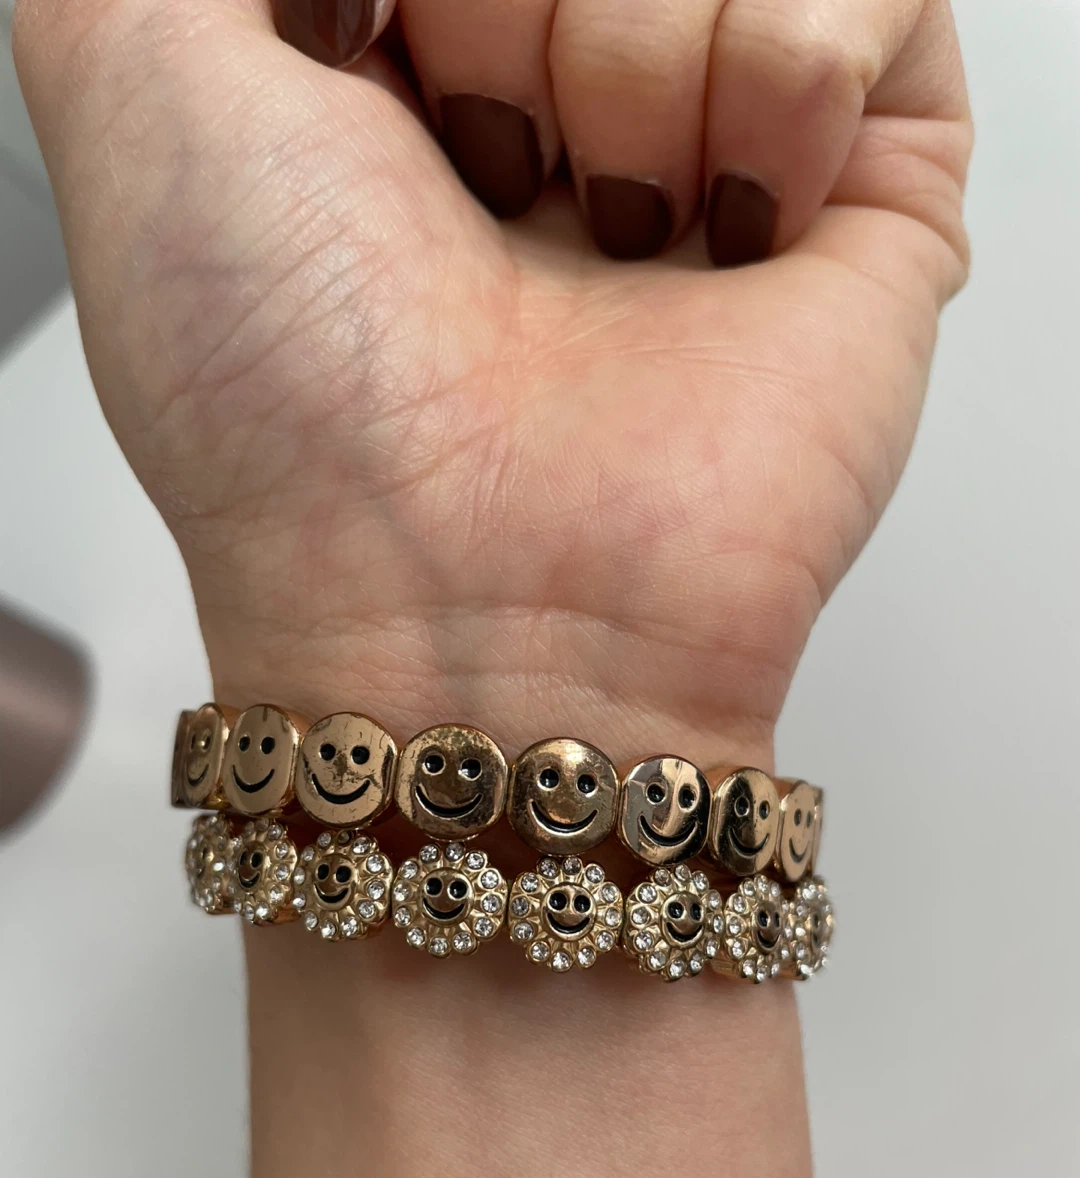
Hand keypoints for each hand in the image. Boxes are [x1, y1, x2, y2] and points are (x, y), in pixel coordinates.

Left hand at [14, 0, 969, 767]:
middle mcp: (563, 77)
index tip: (353, 70)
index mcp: (402, 41)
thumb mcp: (131, 80)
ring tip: (602, 241)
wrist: (474, 612)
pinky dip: (776, 95)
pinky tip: (719, 237)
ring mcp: (718, 128)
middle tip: (482, 190)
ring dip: (627, 67)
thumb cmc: (299, 403)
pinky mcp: (867, 185)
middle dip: (499, 14)